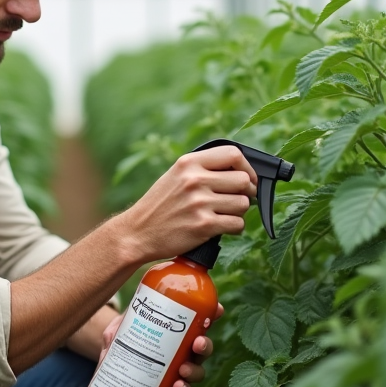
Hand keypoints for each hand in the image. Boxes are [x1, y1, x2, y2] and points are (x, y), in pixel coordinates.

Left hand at [96, 304, 224, 386]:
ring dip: (189, 381)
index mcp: (177, 334)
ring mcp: (174, 375)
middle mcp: (181, 355)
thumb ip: (120, 325)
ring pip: (192, 379)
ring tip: (178, 383)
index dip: (213, 317)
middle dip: (204, 349)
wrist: (111, 364)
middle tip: (196, 345)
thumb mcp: (120, 327)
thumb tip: (119, 328)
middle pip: (201, 353)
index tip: (217, 312)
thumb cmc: (123, 339)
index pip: (200, 324)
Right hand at [115, 146, 256, 263]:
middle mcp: (194, 180)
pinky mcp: (204, 225)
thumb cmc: (160, 204)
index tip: (247, 178)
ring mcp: (200, 203)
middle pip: (243, 181)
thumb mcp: (175, 175)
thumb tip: (241, 171)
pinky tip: (221, 227)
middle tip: (235, 200)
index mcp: (188, 163)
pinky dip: (234, 228)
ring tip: (223, 214)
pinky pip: (237, 224)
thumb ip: (203, 168)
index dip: (246, 167)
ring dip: (238, 212)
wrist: (138, 232)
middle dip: (244, 192)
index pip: (233, 154)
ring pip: (243, 204)